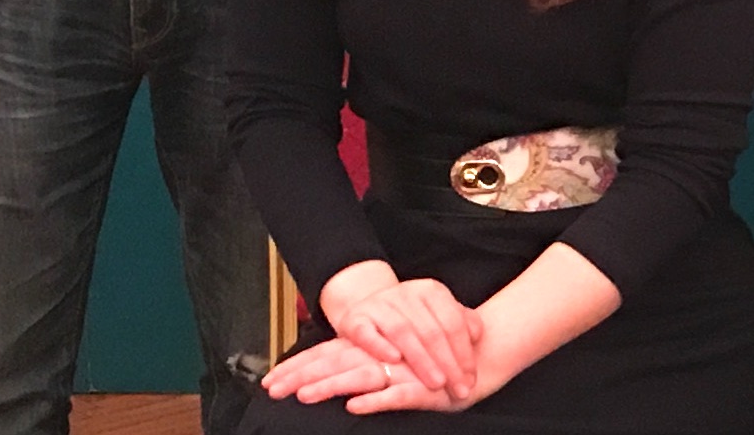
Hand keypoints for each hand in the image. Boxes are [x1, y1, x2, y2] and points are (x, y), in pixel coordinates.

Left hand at [263, 337, 466, 414]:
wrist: (484, 355)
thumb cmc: (437, 360)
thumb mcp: (401, 361)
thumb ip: (372, 363)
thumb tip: (340, 381)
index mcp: (375, 347)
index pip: (330, 353)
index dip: (300, 366)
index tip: (270, 381)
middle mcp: (385, 355)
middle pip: (338, 362)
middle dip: (303, 375)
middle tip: (274, 389)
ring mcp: (405, 369)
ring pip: (362, 376)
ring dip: (333, 385)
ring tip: (305, 396)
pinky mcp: (425, 387)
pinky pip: (399, 395)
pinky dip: (377, 401)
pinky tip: (355, 407)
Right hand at [316, 266, 482, 406]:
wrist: (369, 310)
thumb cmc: (410, 319)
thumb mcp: (436, 315)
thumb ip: (460, 322)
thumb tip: (476, 335)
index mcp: (430, 291)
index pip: (452, 322)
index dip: (464, 352)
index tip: (471, 378)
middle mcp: (405, 293)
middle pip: (431, 330)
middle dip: (448, 363)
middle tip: (458, 388)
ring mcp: (380, 305)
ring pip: (403, 332)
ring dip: (421, 360)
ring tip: (436, 382)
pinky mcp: (355, 319)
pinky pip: (366, 333)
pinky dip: (379, 346)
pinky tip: (394, 360)